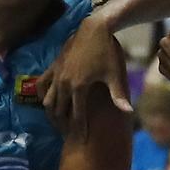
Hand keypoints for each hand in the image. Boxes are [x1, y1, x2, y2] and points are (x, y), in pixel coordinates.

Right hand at [37, 16, 132, 138]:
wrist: (94, 29)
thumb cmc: (106, 52)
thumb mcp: (113, 74)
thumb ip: (118, 95)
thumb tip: (128, 112)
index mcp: (78, 87)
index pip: (77, 115)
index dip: (79, 129)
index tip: (83, 140)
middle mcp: (63, 83)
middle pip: (59, 111)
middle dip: (63, 124)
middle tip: (69, 134)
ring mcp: (56, 75)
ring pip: (47, 100)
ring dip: (52, 112)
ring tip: (58, 122)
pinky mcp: (53, 67)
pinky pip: (41, 84)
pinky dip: (42, 94)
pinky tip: (46, 101)